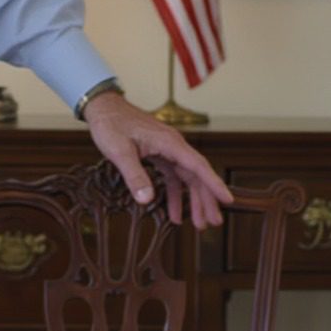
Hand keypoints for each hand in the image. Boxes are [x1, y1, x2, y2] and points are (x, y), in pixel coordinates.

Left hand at [83, 92, 232, 227]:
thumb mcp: (120, 151)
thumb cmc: (111, 124)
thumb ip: (134, 175)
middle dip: (206, 199)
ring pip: (187, 178)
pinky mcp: (159, 154)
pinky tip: (174, 214)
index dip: (214, 184)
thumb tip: (147, 200)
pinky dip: (175, 195)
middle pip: (197, 175)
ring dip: (193, 200)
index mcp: (170, 143)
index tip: (227, 200)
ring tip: (199, 224)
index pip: (198, 166)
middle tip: (213, 222)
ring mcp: (167, 150)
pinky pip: (173, 177)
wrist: (103, 107)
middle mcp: (173, 146)